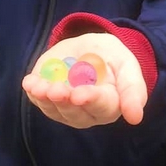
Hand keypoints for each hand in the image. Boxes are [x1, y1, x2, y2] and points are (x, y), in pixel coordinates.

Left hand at [22, 33, 146, 128]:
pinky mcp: (49, 101)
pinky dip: (34, 92)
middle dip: (65, 101)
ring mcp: (66, 109)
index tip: (79, 94)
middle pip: (76, 114)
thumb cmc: (111, 57)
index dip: (90, 100)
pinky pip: (40, 101)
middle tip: (57, 89)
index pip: (102, 106)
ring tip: (39, 87)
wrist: (87, 48)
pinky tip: (30, 83)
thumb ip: (132, 89)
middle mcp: (88, 112)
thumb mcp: (126, 64)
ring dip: (46, 99)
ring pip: (56, 111)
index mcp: (111, 104)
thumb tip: (135, 117)